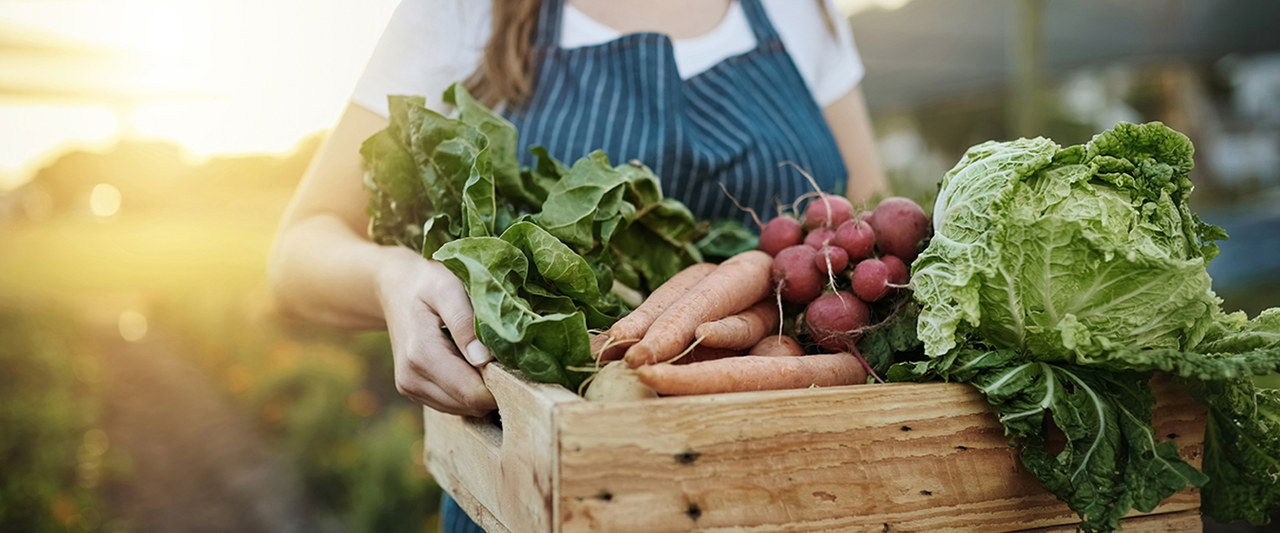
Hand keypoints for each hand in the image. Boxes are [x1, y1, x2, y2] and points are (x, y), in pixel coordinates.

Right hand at [376, 250, 497, 416]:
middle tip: (504, 357)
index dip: (500, 384)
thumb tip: (483, 359)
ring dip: (479, 389)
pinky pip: (451, 404)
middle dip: (492, 387)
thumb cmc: (427, 283)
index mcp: (421, 354)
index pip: (471, 393)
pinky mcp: (413, 391)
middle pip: (469, 405)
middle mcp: (411, 378)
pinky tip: (468, 362)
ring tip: (484, 356)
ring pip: (462, 408)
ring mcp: (410, 388)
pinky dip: (466, 390)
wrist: (395, 288)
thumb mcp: (448, 289)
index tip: (514, 362)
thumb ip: (465, 322)